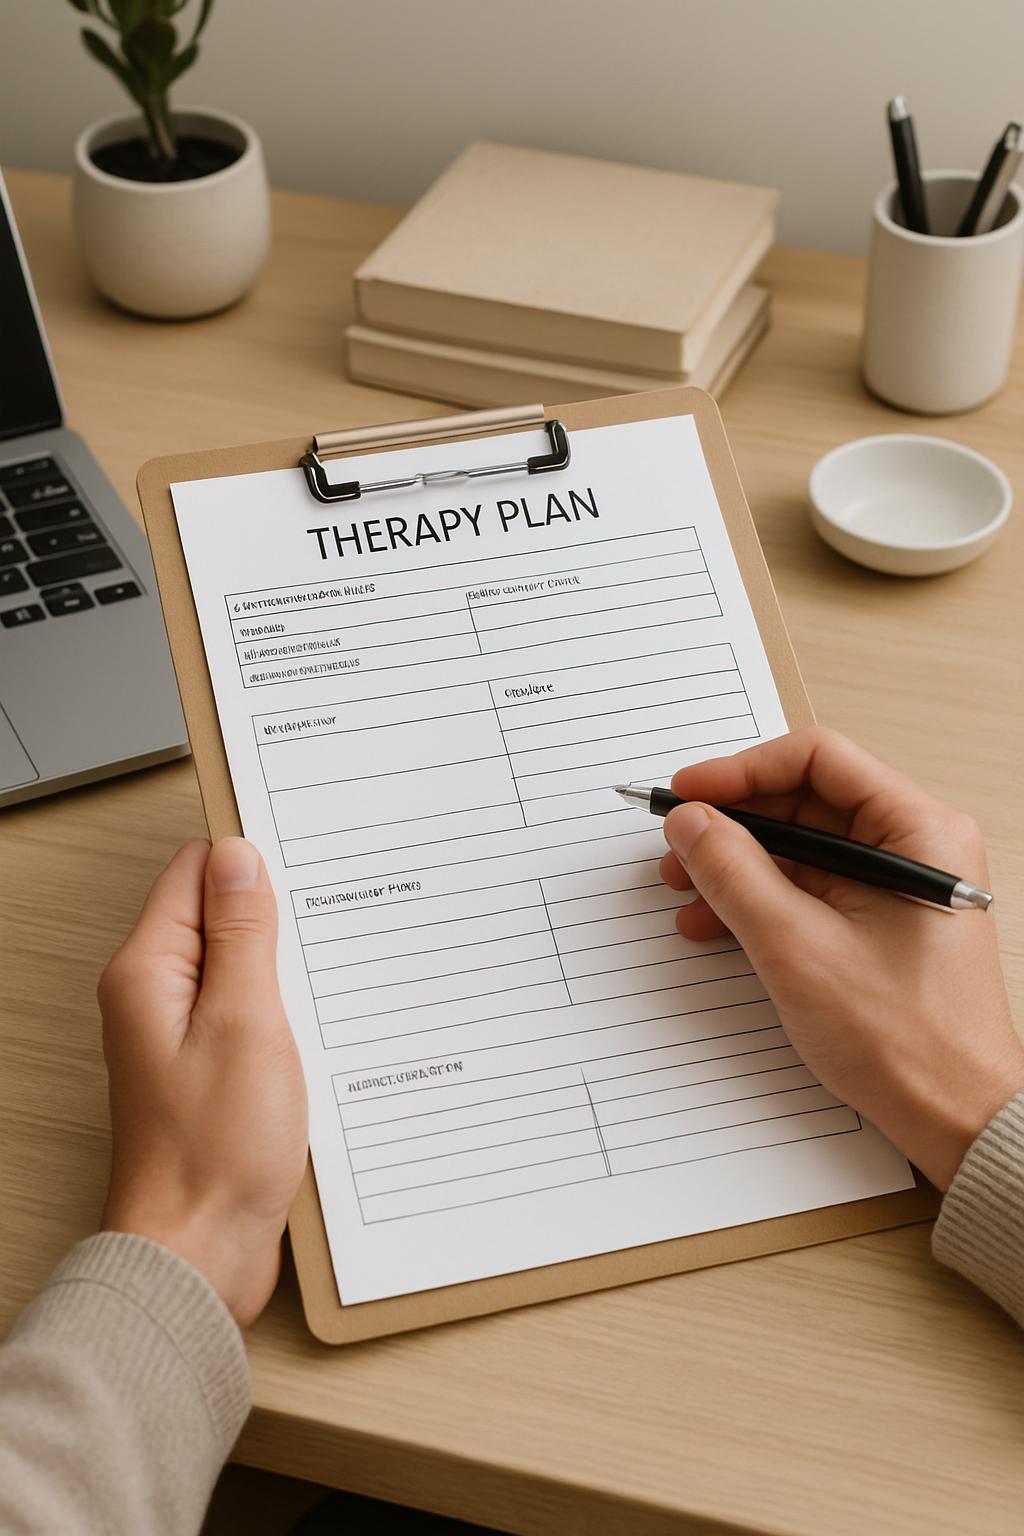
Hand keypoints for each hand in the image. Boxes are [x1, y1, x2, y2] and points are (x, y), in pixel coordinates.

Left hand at [98, 838, 307, 1326]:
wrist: (201, 1252)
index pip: (196, 871)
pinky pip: (248, 1012)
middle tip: (325, 924)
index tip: (306, 861)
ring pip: (240, 964)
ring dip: (284, 965)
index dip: (251, 859)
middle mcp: (157, 997)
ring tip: (327, 976)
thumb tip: (240, 858)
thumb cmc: (212, 1152)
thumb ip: (243, 933)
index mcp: (149, 972)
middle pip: (217, 914)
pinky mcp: (213, 1070)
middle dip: (274, 912)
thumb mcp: (244, 1021)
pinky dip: (284, 1009)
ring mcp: (184, 1035)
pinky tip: (319, 1024)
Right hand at [659, 728, 1023, 1191]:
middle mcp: (914, 847)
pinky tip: (716, 925)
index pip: (817, 759)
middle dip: (732, 824)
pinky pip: (809, 888)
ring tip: (685, 893)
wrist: (954, 1118)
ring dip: (737, 866)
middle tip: (677, 847)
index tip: (688, 794)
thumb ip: (733, 872)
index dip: (741, 770)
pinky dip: (759, 900)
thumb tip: (690, 822)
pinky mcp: (879, 922)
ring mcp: (896, 886)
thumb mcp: (796, 946)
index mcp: (918, 831)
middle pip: (804, 801)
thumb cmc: (908, 1041)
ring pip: (800, 847)